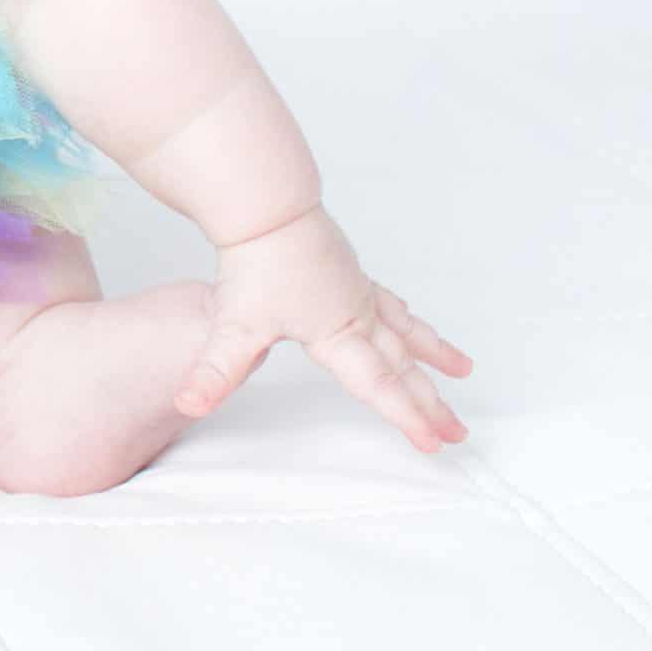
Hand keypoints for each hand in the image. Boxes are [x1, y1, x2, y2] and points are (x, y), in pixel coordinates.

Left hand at [177, 203, 474, 450]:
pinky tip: (412, 323)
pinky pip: (391, 303)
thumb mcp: (234, 325)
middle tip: (457, 433)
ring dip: (434, 357)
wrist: (265, 206)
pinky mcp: (349, 272)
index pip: (378, 386)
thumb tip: (187, 403)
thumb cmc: (255, 262)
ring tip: (464, 371)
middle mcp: (357, 314)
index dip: (407, 418)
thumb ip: (215, 371)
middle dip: (431, 402)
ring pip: (406, 332)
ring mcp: (357, 291)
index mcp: (337, 334)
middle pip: (402, 367)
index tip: (433, 444)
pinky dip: (410, 319)